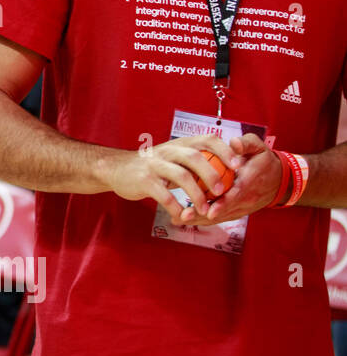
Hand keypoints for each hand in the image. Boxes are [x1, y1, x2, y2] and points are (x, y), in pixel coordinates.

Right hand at [104, 134, 244, 225]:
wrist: (116, 169)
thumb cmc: (153, 166)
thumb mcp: (174, 158)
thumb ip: (195, 162)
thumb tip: (228, 172)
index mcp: (180, 144)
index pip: (207, 139)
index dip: (225, 151)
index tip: (238, 166)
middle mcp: (168, 150)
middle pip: (195, 157)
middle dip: (213, 175)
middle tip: (223, 192)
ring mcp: (154, 165)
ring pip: (181, 176)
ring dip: (197, 195)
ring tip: (204, 209)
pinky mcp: (143, 180)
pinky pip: (164, 195)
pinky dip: (176, 207)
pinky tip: (182, 216)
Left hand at [182, 133, 281, 224]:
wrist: (279, 181)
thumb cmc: (264, 161)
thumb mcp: (259, 148)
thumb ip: (246, 143)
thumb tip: (234, 143)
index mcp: (250, 180)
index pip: (236, 193)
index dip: (223, 202)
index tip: (209, 209)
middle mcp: (246, 197)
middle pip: (224, 209)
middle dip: (203, 214)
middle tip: (183, 216)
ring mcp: (242, 207)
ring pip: (220, 216)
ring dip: (200, 219)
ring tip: (179, 219)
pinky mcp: (237, 211)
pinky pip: (221, 217)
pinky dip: (203, 219)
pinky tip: (186, 219)